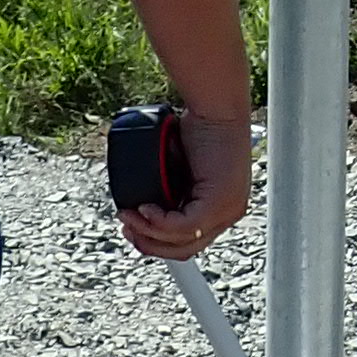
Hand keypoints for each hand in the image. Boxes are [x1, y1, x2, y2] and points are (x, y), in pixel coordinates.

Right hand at [122, 106, 252, 261]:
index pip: (190, 241)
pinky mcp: (220, 202)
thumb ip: (169, 186)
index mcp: (221, 208)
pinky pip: (184, 227)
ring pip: (182, 241)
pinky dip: (159, 222)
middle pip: (185, 249)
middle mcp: (229, 212)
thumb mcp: (181, 166)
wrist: (218, 107)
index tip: (135, 229)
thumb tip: (141, 202)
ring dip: (149, 232)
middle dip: (150, 244)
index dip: (158, 242)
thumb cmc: (203, 128)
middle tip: (127, 227)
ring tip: (129, 216)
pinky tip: (145, 209)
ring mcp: (227, 210)